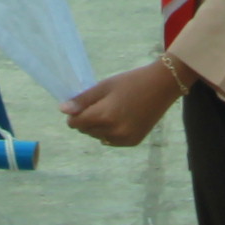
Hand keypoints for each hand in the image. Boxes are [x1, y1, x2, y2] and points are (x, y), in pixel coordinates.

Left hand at [62, 58, 186, 148]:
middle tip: (101, 104)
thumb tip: (63, 110)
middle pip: (86, 130)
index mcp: (105, 116)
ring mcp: (124, 139)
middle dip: (87, 119)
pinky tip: (121, 118)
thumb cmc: (131, 82)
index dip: (75, 114)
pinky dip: (110, 132)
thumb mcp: (104, 86)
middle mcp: (114, 132)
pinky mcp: (133, 142)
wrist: (162, 86)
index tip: (82, 104)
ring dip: (98, 127)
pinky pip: (111, 140)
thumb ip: (83, 100)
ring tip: (113, 110)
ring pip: (98, 136)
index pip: (76, 123)